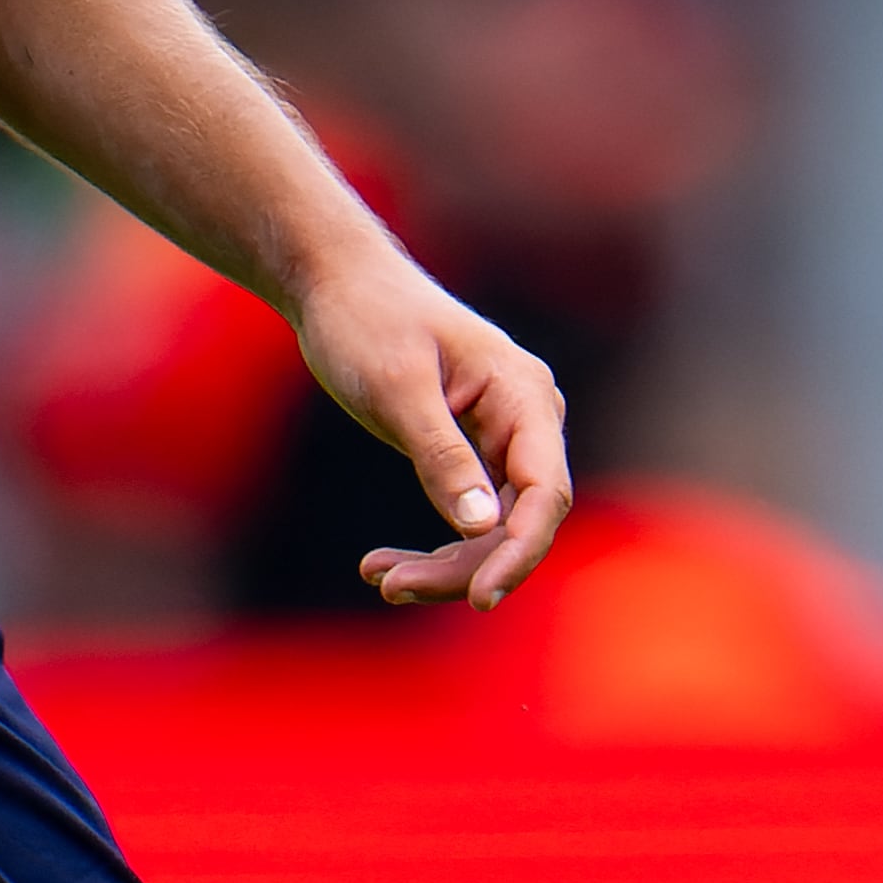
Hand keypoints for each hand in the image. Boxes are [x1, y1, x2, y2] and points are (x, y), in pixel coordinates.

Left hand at [293, 246, 572, 609]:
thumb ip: (441, 455)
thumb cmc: (366, 320)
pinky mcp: (472, 452)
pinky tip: (379, 564)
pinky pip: (469, 515)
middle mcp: (525, 418)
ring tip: (378, 575)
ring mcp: (501, 437)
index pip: (545, 491)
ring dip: (443, 563)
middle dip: (462, 565)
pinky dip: (432, 545)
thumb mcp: (397, 387)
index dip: (519, 551)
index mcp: (522, 393)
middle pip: (519, 520)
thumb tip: (484, 527)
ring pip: (493, 528)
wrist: (337, 283)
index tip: (479, 599)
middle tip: (389, 584)